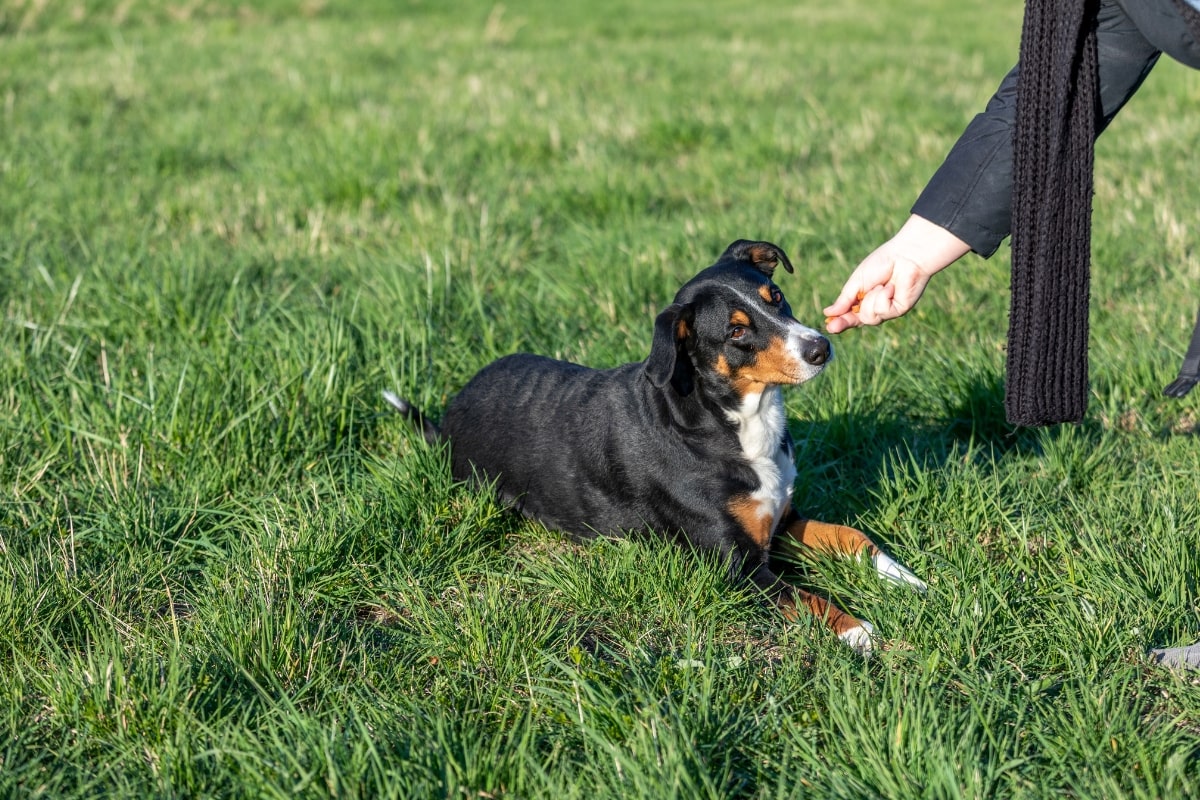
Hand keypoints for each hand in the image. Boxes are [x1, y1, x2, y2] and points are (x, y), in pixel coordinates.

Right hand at [823, 215, 970, 331]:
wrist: (905, 256)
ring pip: (869, 318)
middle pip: (857, 322)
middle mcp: (875, 307)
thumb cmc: (882, 263)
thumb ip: (845, 299)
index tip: (829, 325)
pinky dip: (883, 297)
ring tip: (880, 285)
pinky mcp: (898, 310)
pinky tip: (891, 287)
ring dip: (870, 300)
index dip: (839, 321)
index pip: (849, 314)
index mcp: (863, 298)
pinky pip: (882, 311)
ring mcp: (887, 310)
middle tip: (833, 327)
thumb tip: (828, 313)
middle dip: (844, 322)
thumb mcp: (857, 281)